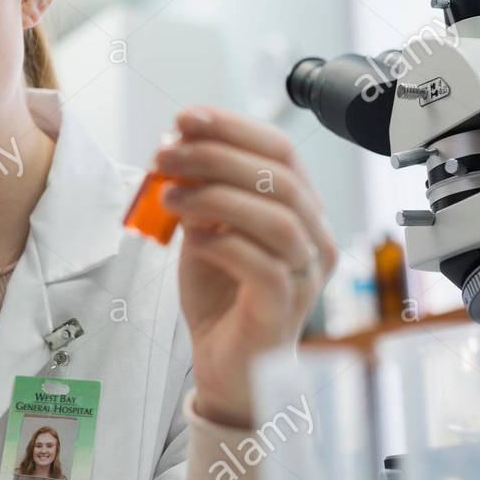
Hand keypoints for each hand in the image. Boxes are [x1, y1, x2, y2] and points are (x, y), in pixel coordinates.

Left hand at [154, 106, 337, 427]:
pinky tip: (193, 240)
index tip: (186, 117)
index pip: (280, 150)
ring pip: (276, 218)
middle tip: (165, 154)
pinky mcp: (284, 309)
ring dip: (215, 198)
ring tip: (170, 196)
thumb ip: (200, 192)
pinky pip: (263, 265)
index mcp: (300, 209)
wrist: (226, 363)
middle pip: (279, 177)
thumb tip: (177, 144)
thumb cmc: (222, 294)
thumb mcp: (205, 230)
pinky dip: (223, 244)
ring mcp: (305, 275)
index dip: (233, 128)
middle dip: (215, 156)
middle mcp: (314, 237)